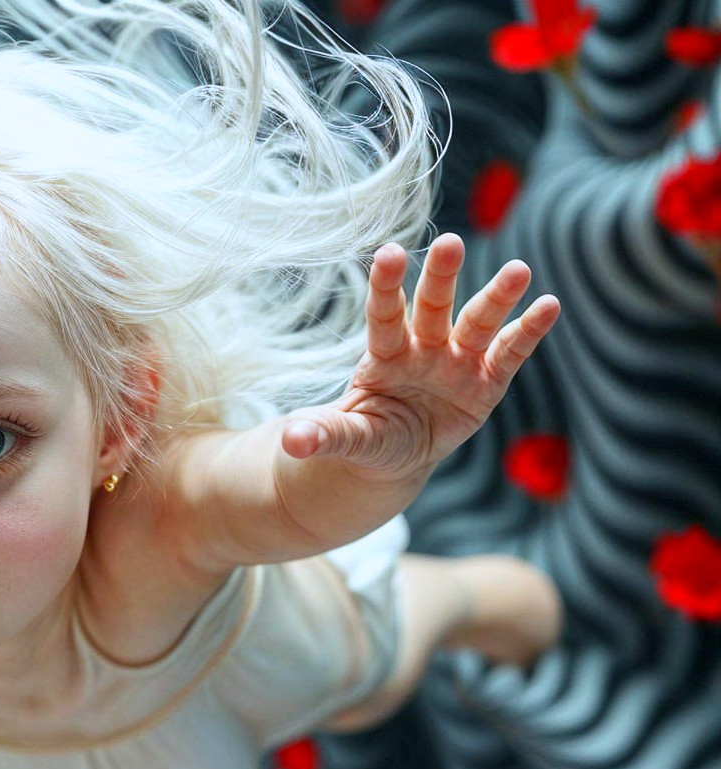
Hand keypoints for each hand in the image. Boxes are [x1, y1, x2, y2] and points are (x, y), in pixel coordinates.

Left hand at [279, 233, 561, 482]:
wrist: (395, 455)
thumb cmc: (367, 433)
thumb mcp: (345, 438)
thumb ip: (322, 435)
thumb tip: (290, 441)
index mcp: (383, 355)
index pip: (383, 315)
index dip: (385, 286)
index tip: (386, 253)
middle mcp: (423, 348)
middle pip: (432, 306)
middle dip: (441, 277)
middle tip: (449, 243)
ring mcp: (457, 362)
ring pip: (477, 322)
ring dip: (497, 297)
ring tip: (518, 269)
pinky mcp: (486, 383)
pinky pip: (509, 354)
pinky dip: (528, 332)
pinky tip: (548, 305)